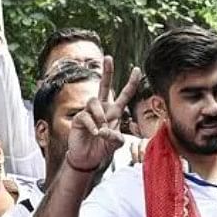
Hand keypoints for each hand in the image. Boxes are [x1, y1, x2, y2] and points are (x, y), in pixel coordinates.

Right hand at [65, 57, 142, 172]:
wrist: (88, 158)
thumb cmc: (103, 148)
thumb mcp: (116, 144)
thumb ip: (116, 138)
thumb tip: (104, 130)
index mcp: (114, 112)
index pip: (124, 94)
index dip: (131, 83)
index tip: (137, 69)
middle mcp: (102, 108)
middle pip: (104, 86)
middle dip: (107, 71)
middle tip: (108, 58)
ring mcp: (90, 112)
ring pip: (94, 101)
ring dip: (99, 115)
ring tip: (100, 130)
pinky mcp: (79, 119)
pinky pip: (85, 116)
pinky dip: (92, 126)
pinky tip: (94, 134)